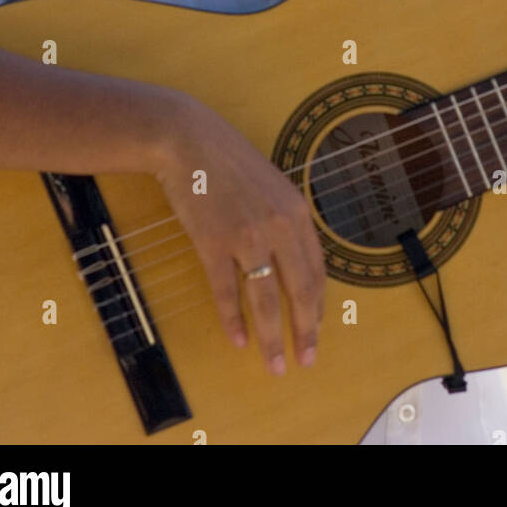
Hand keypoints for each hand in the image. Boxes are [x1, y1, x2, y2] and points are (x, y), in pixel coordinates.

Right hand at [153, 96, 325, 375]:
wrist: (188, 141)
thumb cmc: (229, 161)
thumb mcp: (272, 186)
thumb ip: (288, 222)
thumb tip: (295, 265)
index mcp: (298, 211)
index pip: (317, 270)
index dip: (318, 306)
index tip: (317, 330)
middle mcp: (279, 225)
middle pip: (300, 290)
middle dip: (305, 331)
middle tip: (305, 360)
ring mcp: (246, 235)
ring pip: (265, 299)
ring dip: (271, 337)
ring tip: (275, 365)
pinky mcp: (213, 243)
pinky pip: (227, 292)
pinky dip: (233, 320)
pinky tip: (238, 340)